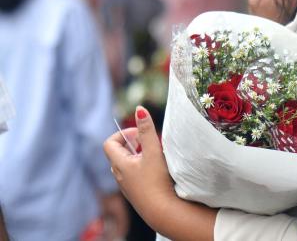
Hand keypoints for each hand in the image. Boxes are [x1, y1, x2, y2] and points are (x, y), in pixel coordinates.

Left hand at [104, 107, 217, 240]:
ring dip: (139, 157)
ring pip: (127, 165)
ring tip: (155, 156)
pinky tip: (157, 172)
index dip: (122, 134)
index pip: (109, 143)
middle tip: (149, 143)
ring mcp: (127, 186)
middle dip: (133, 144)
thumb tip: (139, 109)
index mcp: (119, 164)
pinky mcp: (137, 193)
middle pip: (119, 153)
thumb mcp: (153, 151)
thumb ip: (147, 130)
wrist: (163, 211)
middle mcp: (119, 176)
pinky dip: (143, 168)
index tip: (139, 134)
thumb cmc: (157, 181)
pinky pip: (134, 176)